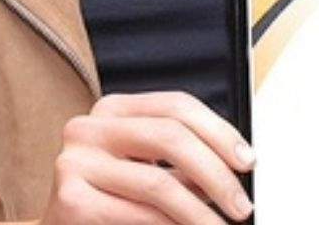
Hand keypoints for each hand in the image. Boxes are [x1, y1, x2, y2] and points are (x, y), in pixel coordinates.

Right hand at [38, 91, 256, 224]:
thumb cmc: (111, 201)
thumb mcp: (146, 168)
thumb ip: (181, 159)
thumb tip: (236, 166)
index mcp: (111, 110)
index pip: (176, 105)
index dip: (219, 131)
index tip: (247, 161)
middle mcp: (88, 128)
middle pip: (171, 137)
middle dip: (216, 174)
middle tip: (241, 205)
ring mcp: (74, 163)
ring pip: (159, 182)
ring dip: (200, 212)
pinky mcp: (71, 201)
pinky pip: (141, 214)